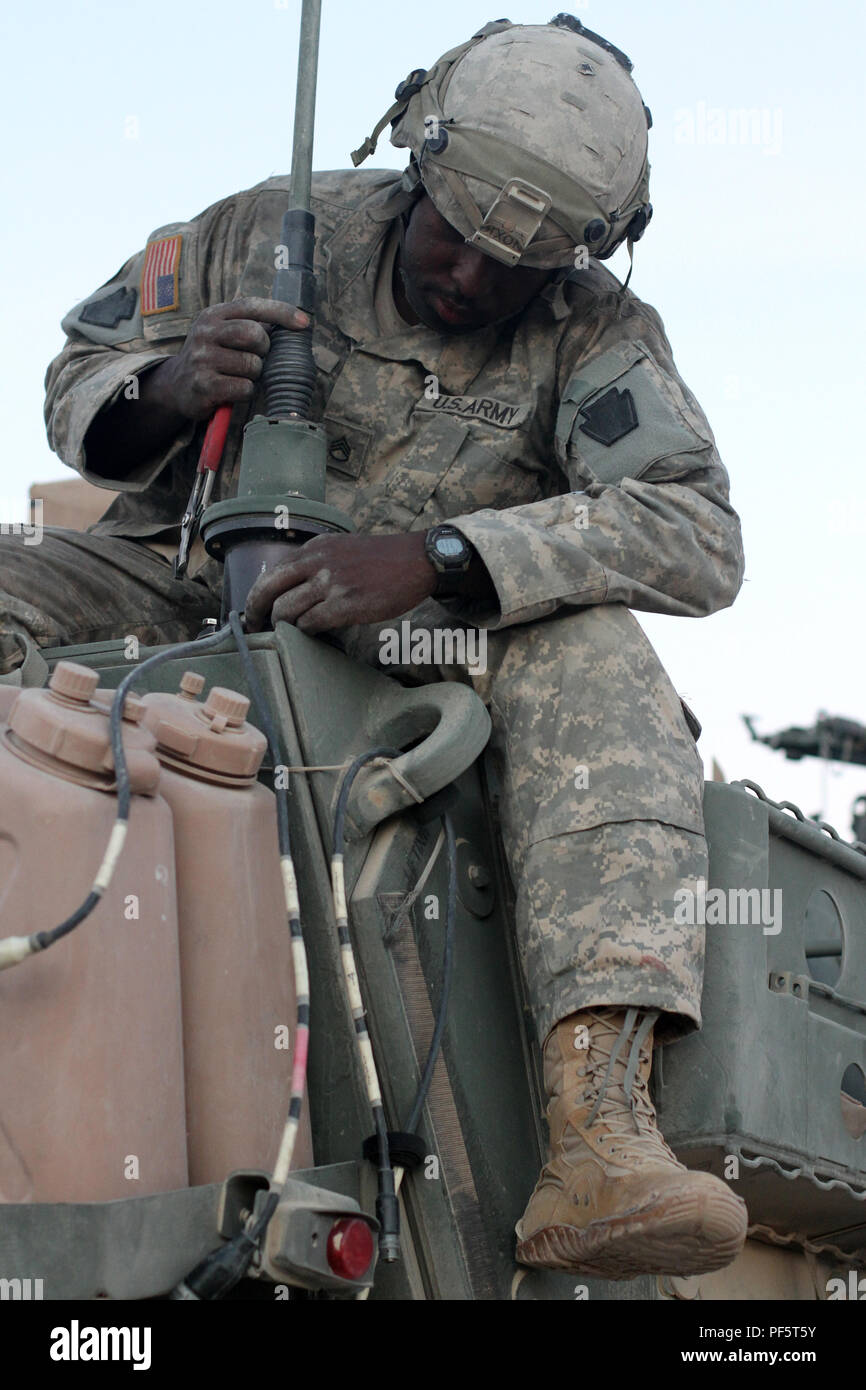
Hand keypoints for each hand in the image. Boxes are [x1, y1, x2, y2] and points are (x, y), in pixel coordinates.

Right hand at [154, 297, 309, 420]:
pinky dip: (246, 391)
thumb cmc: (211, 357)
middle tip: (256, 357)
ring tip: (240, 375)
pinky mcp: (204, 386)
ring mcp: (202, 359)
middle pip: (253, 334)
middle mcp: (205, 333)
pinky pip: (244, 388)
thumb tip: (293, 324)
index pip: (252, 306)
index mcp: (214, 315)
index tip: (304, 323)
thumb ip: (250, 325)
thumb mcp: (222, 333)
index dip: (281, 312)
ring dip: (255, 374)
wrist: (176, 385)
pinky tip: (234, 390)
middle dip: (265, 348)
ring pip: (252, 364)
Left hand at [244, 532, 437, 633]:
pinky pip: (311, 623)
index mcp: (314, 548)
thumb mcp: (340, 547)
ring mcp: (331, 583)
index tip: (252, 611)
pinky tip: (314, 633)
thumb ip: (314, 562)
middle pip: (268, 590)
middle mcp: (317, 562)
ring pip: (286, 610)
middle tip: (253, 628)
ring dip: (282, 626)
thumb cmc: (381, 559)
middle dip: (255, 613)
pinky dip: (306, 632)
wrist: (416, 560)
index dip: (256, 595)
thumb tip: (289, 588)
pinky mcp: (346, 604)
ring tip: (287, 633)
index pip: (272, 572)